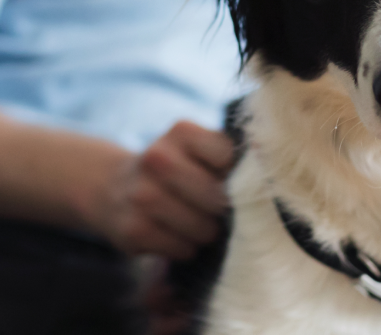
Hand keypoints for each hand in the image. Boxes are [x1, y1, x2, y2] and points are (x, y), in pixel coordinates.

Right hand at [83, 121, 233, 259]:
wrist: (115, 187)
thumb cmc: (176, 170)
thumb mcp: (199, 149)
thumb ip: (233, 155)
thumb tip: (266, 163)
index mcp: (182, 132)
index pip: (230, 159)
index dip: (237, 176)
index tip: (228, 180)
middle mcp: (157, 158)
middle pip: (218, 197)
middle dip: (222, 209)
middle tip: (213, 208)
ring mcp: (141, 195)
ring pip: (202, 228)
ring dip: (205, 232)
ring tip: (194, 222)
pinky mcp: (133, 229)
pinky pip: (183, 249)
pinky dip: (186, 248)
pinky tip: (174, 234)